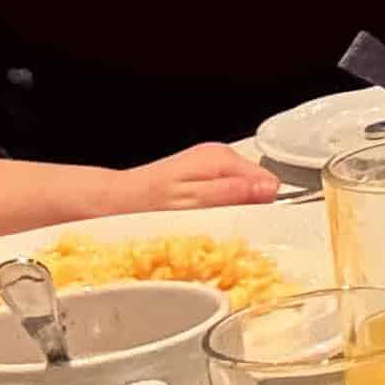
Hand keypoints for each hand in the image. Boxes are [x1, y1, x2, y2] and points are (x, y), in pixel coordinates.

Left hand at [116, 143, 277, 211]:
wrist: (114, 203)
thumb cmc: (148, 205)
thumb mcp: (194, 202)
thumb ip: (233, 193)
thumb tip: (269, 189)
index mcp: (222, 158)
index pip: (268, 181)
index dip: (262, 207)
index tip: (248, 225)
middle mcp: (219, 157)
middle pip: (257, 186)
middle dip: (247, 209)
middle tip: (224, 228)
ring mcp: (211, 166)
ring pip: (243, 192)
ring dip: (233, 211)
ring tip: (210, 224)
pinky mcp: (202, 177)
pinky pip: (226, 194)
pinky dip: (220, 209)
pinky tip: (203, 219)